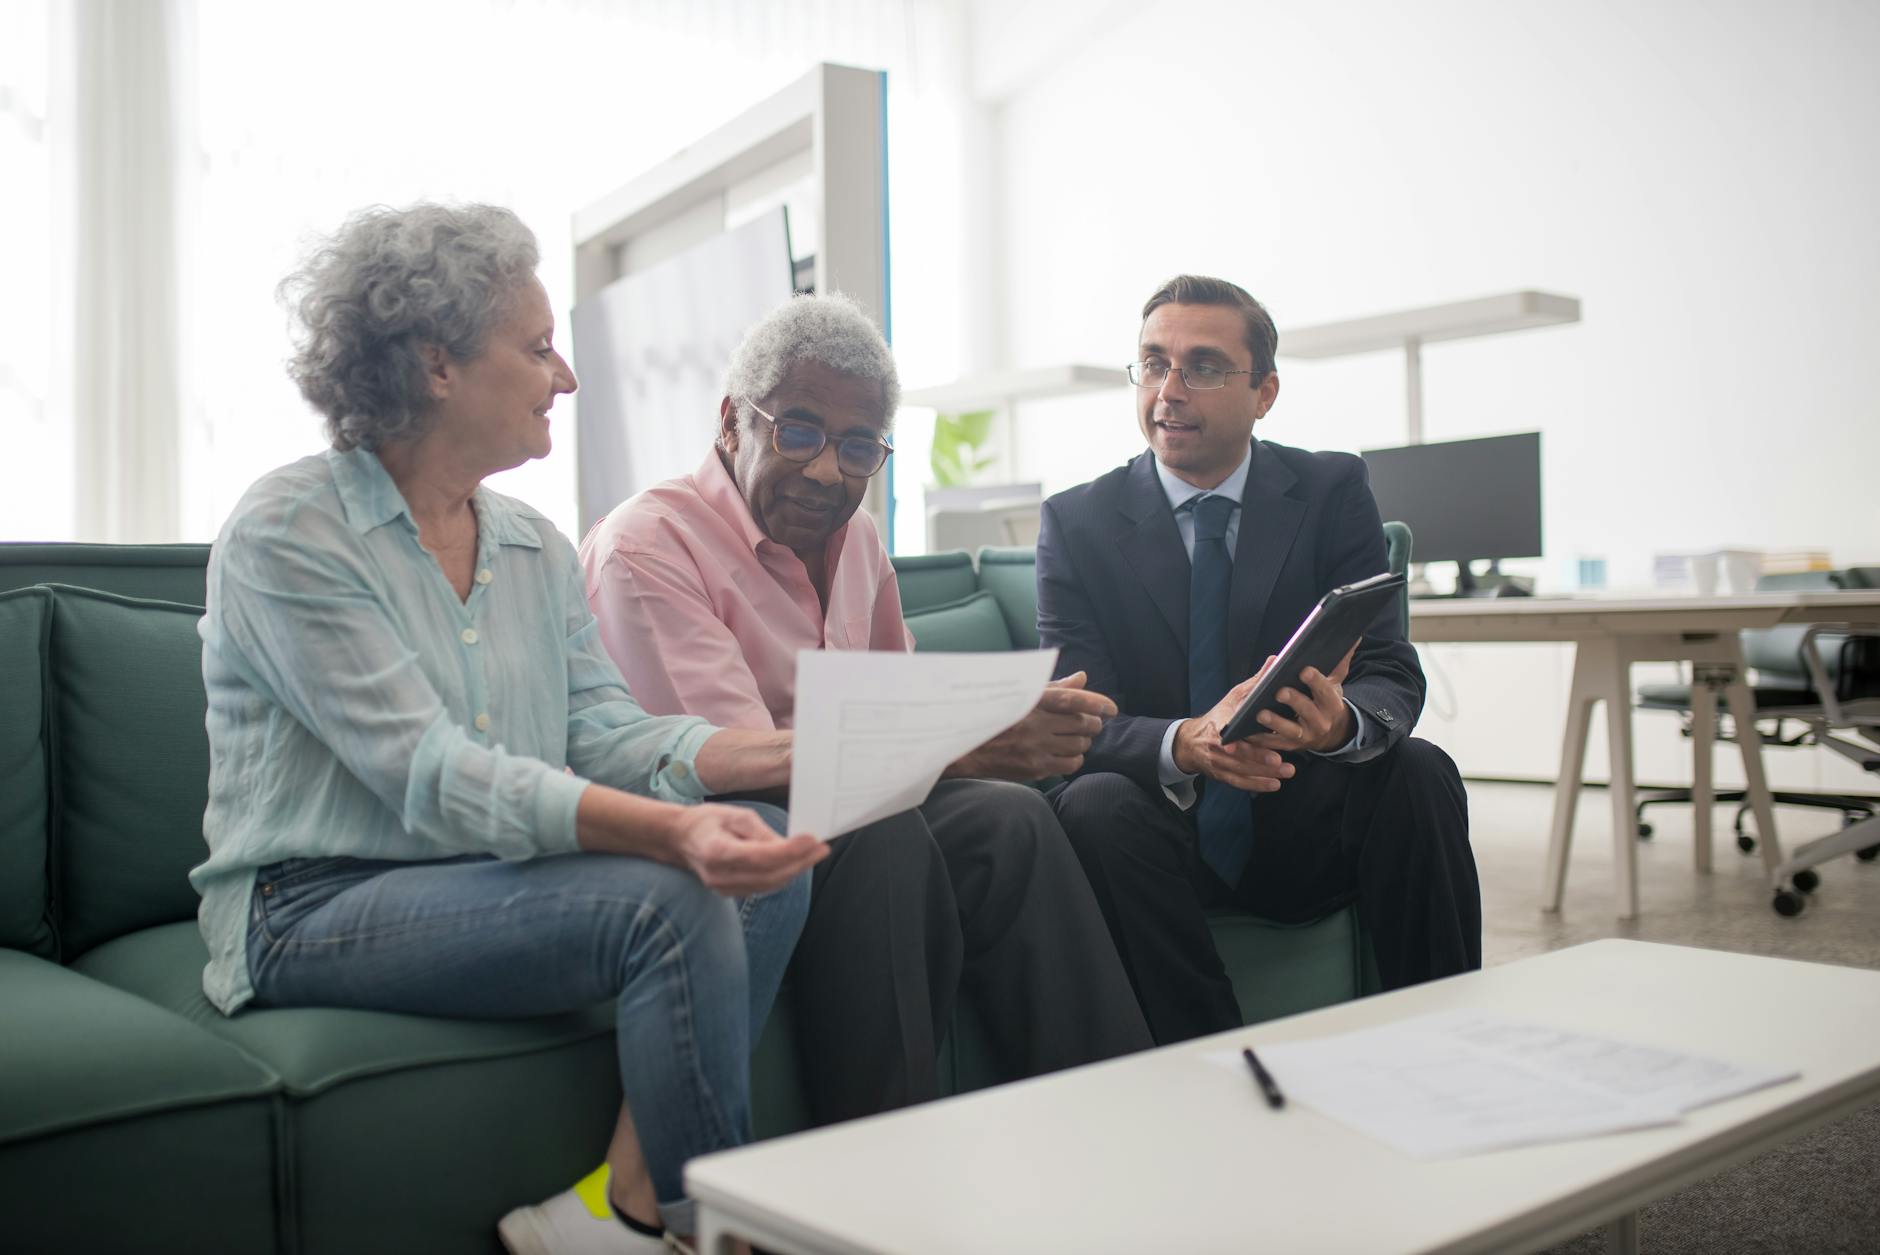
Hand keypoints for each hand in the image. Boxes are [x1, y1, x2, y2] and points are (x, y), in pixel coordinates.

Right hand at [668, 803, 825, 895]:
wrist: (680, 840)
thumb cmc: (707, 822)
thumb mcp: (735, 816)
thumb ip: (761, 833)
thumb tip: (789, 846)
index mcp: (717, 852)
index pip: (761, 857)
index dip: (790, 851)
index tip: (812, 840)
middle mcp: (720, 876)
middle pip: (770, 875)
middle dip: (801, 862)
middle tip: (822, 847)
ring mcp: (724, 888)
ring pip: (770, 885)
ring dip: (796, 870)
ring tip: (814, 853)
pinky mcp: (730, 892)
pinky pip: (763, 887)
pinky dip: (783, 875)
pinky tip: (796, 862)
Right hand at [948, 671, 1117, 782]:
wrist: (968, 748)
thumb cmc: (998, 717)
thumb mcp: (1022, 696)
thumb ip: (1054, 688)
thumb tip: (1082, 679)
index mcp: (1032, 700)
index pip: (1072, 698)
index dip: (1097, 702)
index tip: (1112, 709)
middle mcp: (1035, 722)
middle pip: (1083, 723)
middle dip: (1093, 724)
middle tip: (1090, 725)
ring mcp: (1036, 746)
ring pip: (1080, 745)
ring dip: (1084, 742)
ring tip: (1076, 739)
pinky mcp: (1035, 767)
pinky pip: (1071, 764)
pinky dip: (1075, 759)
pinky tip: (1067, 754)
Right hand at [1172, 656, 1296, 792]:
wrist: (1190, 742)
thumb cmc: (1218, 716)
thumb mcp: (1233, 697)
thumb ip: (1256, 683)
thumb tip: (1275, 661)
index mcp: (1219, 723)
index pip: (1227, 730)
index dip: (1235, 738)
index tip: (1245, 741)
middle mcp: (1217, 745)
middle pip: (1238, 754)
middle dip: (1258, 758)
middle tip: (1280, 761)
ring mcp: (1218, 762)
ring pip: (1242, 770)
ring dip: (1264, 773)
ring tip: (1287, 771)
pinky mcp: (1222, 775)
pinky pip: (1240, 782)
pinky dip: (1257, 785)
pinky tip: (1275, 785)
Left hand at [1243, 642, 1357, 754]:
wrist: (1330, 732)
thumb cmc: (1327, 700)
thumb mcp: (1335, 682)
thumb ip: (1340, 661)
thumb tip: (1353, 636)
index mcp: (1331, 703)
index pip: (1324, 690)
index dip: (1315, 681)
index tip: (1304, 670)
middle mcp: (1320, 721)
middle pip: (1307, 710)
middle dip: (1294, 701)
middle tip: (1279, 691)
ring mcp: (1306, 736)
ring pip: (1290, 730)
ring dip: (1275, 723)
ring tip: (1259, 713)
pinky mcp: (1290, 746)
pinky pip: (1274, 744)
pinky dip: (1261, 739)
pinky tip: (1247, 731)